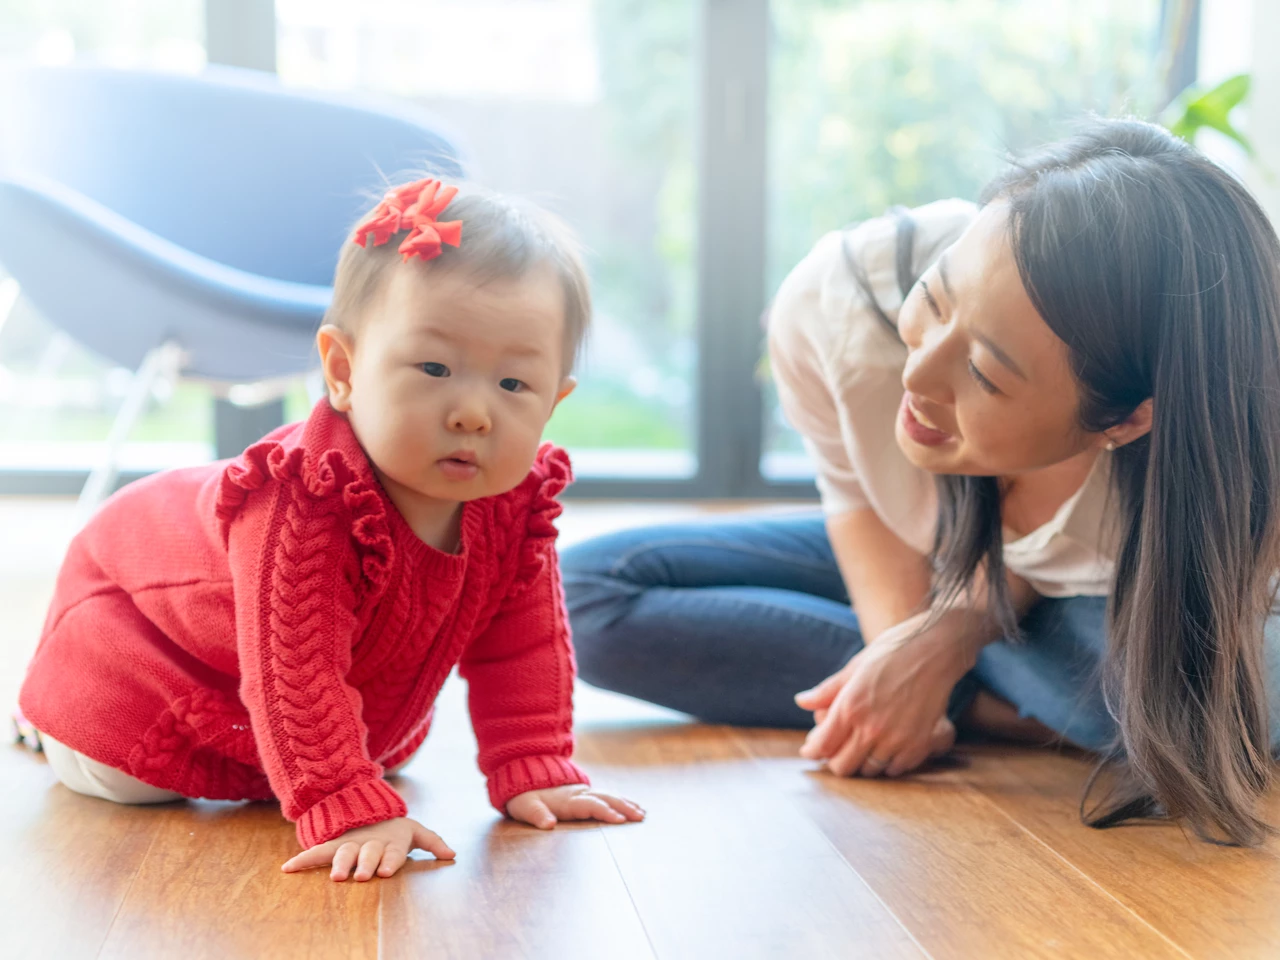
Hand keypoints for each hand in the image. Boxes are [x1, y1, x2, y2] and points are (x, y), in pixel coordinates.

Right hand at [281, 816, 454, 881]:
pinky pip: (316, 852)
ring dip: (338, 863)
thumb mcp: (415, 832)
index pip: (391, 852)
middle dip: (365, 865)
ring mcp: (350, 844)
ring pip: (343, 853)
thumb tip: (452, 855)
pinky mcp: (332, 845)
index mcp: (390, 842)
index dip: (390, 861)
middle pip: (367, 854)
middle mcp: (369, 843)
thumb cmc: (395, 830)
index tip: (386, 872)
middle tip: (362, 877)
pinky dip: (303, 859)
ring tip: (334, 876)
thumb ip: (433, 842)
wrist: (367, 809)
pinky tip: (287, 869)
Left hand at [507, 784, 645, 829]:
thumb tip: (548, 825)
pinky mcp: (585, 793)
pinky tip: (632, 805)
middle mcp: (579, 794)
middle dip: (624, 807)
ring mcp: (583, 792)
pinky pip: (607, 795)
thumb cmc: (525, 799)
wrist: (524, 779)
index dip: (605, 812)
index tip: (620, 820)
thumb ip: (537, 815)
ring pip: (609, 795)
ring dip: (626, 803)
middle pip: (605, 798)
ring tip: (642, 813)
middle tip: (641, 817)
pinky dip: (621, 800)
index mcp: (567, 800)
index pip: (590, 805)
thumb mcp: (526, 808)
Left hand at [795, 610, 978, 777]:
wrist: (936, 649)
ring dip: (862, 763)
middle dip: (836, 760)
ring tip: (861, 749)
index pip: (823, 745)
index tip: (811, 750)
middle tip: (837, 750)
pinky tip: (885, 750)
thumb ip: (827, 690)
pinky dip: (887, 764)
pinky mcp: (918, 744)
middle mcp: (871, 728)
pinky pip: (895, 769)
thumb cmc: (893, 651)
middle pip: (843, 766)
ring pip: (869, 771)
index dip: (813, 751)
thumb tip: (801, 702)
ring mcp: (896, 739)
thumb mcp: (855, 666)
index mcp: (850, 707)